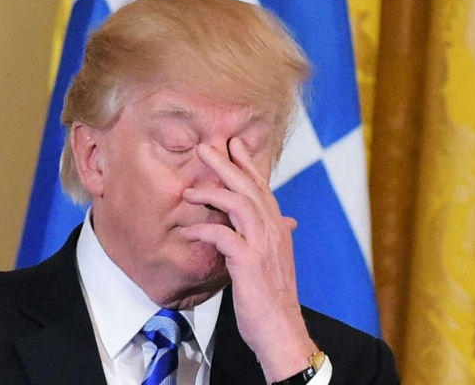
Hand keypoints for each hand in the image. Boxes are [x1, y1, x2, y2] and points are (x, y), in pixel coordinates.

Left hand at [181, 138, 317, 381]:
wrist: (282, 330)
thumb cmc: (273, 298)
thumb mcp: (276, 262)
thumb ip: (273, 238)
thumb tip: (284, 222)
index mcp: (277, 229)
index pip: (262, 189)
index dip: (247, 165)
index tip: (232, 145)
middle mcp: (273, 231)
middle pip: (250, 188)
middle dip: (227, 164)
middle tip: (206, 147)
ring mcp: (263, 245)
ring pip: (239, 204)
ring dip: (213, 192)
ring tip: (190, 189)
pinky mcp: (249, 262)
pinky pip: (223, 236)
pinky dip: (205, 229)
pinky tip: (189, 228)